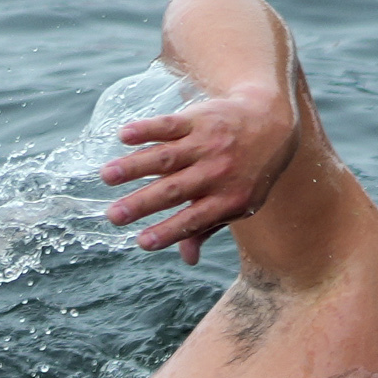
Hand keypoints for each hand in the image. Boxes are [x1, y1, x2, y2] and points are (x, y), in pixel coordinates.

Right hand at [102, 84, 290, 262]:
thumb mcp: (239, 204)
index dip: (168, 232)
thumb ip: (208, 227)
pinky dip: (146, 129)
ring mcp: (207, 144)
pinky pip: (170, 125)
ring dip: (134, 166)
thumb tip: (187, 259)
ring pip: (166, 157)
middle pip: (174, 190)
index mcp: (228, 199)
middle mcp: (217, 173)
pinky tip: (123, 136)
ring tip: (107, 176)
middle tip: (113, 216)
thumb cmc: (249, 171)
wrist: (271, 121)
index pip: (193, 220)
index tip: (141, 242)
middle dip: (142, 204)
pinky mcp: (199, 118)